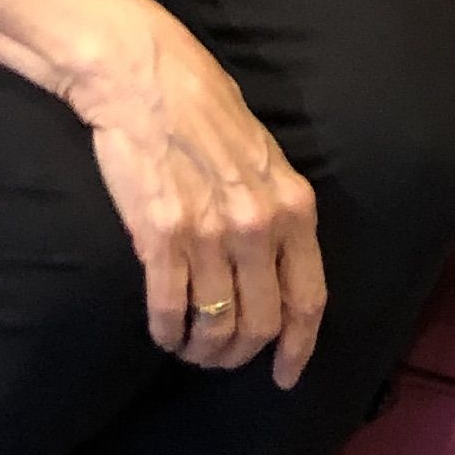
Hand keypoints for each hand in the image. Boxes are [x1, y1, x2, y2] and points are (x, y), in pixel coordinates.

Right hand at [72, 10, 324, 380]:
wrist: (145, 79)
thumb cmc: (206, 111)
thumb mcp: (266, 157)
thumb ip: (278, 211)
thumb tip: (280, 267)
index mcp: (294, 206)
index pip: (309, 299)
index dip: (300, 347)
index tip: (287, 376)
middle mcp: (258, 226)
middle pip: (261, 323)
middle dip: (241, 355)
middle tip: (221, 359)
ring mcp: (209, 234)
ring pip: (216, 326)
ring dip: (203, 350)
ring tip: (190, 349)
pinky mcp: (160, 237)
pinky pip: (170, 310)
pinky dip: (167, 333)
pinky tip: (164, 334)